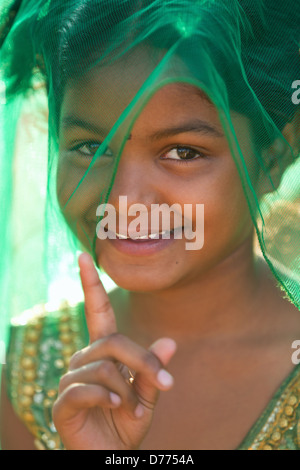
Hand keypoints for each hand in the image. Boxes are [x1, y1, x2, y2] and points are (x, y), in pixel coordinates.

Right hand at [52, 253, 176, 449]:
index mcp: (103, 352)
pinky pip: (85, 388)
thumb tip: (170, 341)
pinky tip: (117, 407)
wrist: (110, 456)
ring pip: (102, 366)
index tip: (84, 255)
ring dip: (127, 389)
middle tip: (166, 384)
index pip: (97, 311)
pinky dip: (107, 397)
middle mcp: (84, 359)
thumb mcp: (147, 396)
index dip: (90, 283)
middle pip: (113, 342)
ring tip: (135, 410)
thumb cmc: (127, 423)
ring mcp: (71, 380)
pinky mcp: (63, 403)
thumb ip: (153, 370)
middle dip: (143, 361)